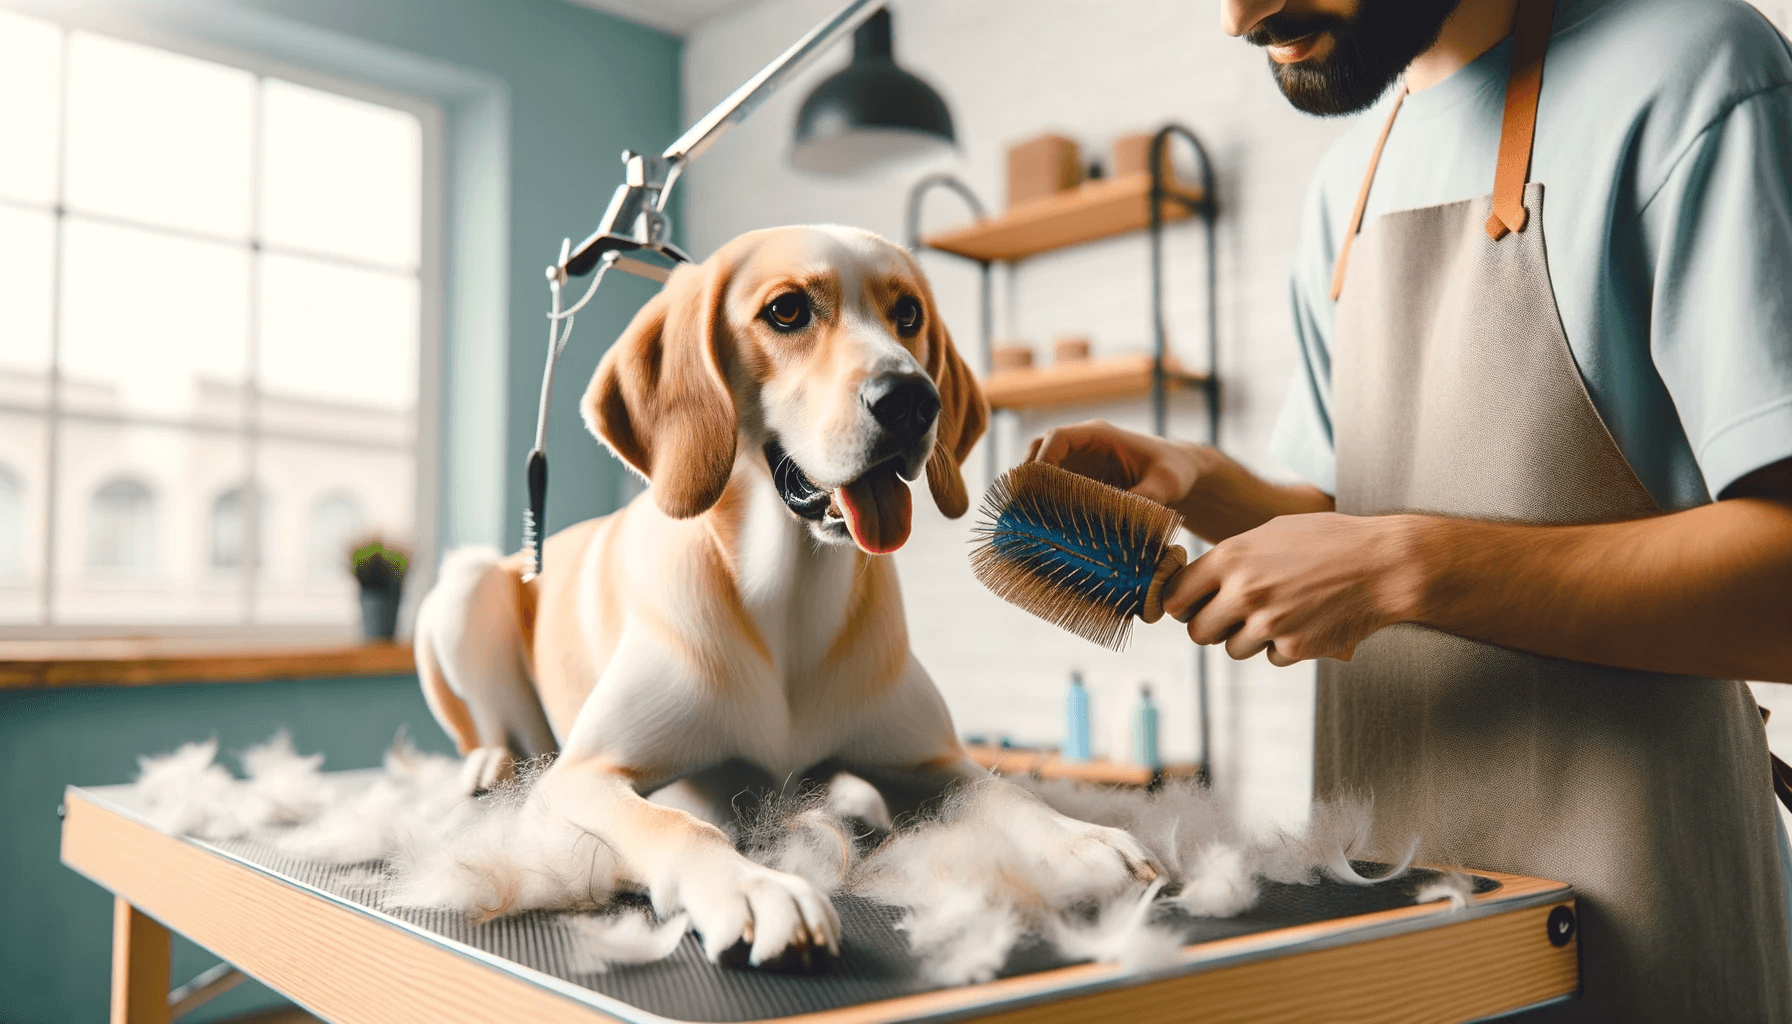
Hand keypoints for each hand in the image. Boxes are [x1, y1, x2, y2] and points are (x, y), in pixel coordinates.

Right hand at [1025, 420, 1217, 509]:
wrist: (1180, 472)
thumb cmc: (1174, 471)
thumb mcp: (1166, 485)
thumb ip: (1146, 498)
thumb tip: (1123, 519)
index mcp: (1099, 434)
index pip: (1058, 437)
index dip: (1042, 459)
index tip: (1037, 486)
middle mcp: (1083, 444)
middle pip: (1040, 450)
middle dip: (1028, 475)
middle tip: (1022, 505)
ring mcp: (1078, 461)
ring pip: (1040, 467)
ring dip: (1032, 488)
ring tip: (1027, 516)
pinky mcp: (1079, 478)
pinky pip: (1052, 484)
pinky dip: (1043, 499)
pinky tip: (1044, 523)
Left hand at [1161, 512, 1420, 665]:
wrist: (1383, 564)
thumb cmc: (1329, 542)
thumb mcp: (1272, 532)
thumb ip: (1232, 557)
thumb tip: (1196, 580)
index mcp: (1231, 557)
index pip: (1175, 596)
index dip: (1180, 604)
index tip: (1190, 606)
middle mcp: (1244, 592)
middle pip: (1197, 632)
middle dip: (1211, 627)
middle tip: (1229, 619)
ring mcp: (1268, 623)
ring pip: (1233, 649)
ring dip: (1248, 638)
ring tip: (1278, 613)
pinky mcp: (1294, 648)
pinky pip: (1270, 657)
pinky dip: (1283, 647)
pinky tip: (1305, 623)